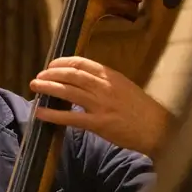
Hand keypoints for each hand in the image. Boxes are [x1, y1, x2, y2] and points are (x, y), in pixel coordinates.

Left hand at [29, 56, 173, 157]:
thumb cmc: (141, 109)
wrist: (157, 129)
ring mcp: (101, 105)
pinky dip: (53, 114)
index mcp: (112, 76)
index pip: (82, 63)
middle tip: (38, 76)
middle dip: (51, 74)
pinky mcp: (99, 123)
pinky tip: (40, 113)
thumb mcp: (125, 87)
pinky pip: (70, 117)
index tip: (51, 65)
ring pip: (68, 92)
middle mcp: (105, 87)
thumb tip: (83, 80)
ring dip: (48, 88)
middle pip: (72, 75)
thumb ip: (105, 82)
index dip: (63, 62)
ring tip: (35, 86)